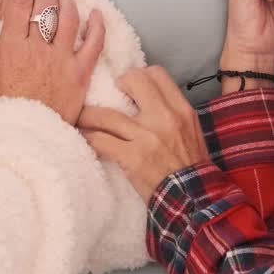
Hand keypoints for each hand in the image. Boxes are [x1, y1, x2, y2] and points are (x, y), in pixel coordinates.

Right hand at [0, 0, 105, 124]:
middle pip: (46, 4)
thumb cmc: (3, 115)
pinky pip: (95, 43)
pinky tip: (96, 13)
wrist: (27, 143)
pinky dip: (98, 25)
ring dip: (67, 0)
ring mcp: (63, 60)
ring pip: (70, 16)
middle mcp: (39, 49)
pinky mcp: (81, 74)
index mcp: (12, 48)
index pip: (18, 2)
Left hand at [77, 66, 207, 201]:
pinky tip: (81, 139)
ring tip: (79, 117)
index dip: (139, 75)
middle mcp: (164, 118)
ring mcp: (147, 137)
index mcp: (181, 109)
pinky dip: (87, 138)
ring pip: (105, 114)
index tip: (130, 86)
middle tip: (109, 96)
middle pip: (132, 81)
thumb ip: (172, 114)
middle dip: (115, 85)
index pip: (156, 73)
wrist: (194, 200)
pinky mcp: (131, 157)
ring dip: (87, 115)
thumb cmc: (191, 167)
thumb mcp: (191, 132)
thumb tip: (147, 101)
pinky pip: (99, 141)